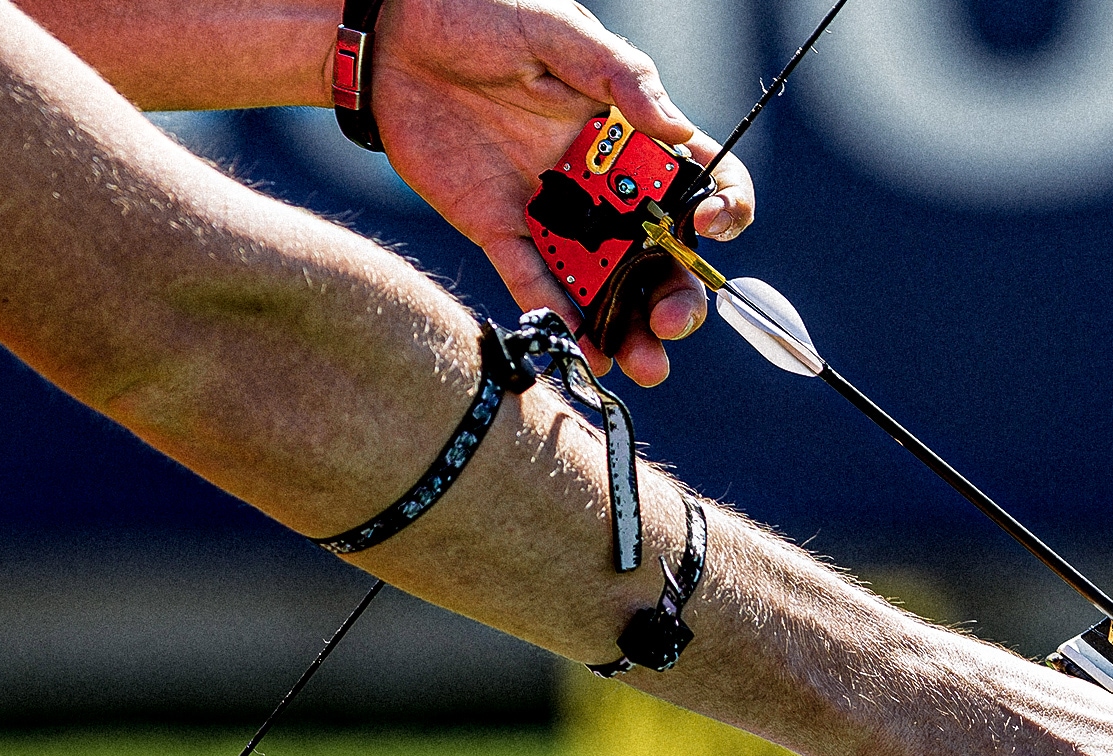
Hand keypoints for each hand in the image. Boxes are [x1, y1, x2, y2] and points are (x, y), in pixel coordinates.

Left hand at [363, 0, 755, 384]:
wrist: (390, 34)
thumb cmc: (481, 13)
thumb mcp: (559, 33)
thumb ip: (620, 77)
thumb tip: (676, 131)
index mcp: (633, 134)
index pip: (702, 180)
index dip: (722, 209)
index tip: (708, 227)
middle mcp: (604, 181)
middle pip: (661, 253)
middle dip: (678, 297)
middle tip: (671, 322)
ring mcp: (555, 211)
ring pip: (606, 283)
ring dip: (627, 328)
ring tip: (638, 364)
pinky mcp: (501, 228)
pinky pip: (534, 282)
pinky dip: (557, 317)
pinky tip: (578, 346)